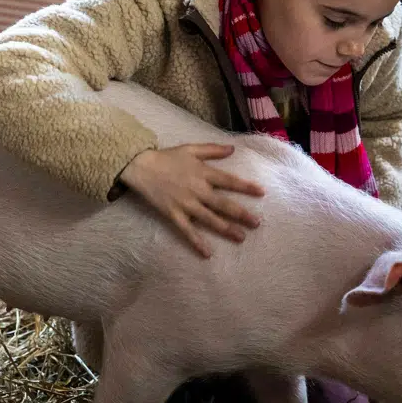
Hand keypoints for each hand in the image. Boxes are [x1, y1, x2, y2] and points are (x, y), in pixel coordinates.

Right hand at [118, 144, 264, 257]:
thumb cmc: (167, 157)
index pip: (229, 181)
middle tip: (257, 223)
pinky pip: (187, 231)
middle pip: (224, 204)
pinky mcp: (174, 214)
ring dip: (226, 229)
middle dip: (242, 214)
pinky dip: (197, 242)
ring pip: (210, 219)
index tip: (261, 193)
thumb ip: (213, 150)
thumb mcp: (191, 149)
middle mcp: (198, 190)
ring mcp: (186, 204)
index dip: (246, 187)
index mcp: (203, 173)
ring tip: (241, 237)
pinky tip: (207, 253)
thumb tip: (233, 149)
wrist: (140, 166)